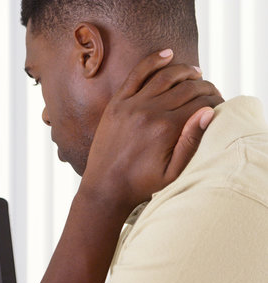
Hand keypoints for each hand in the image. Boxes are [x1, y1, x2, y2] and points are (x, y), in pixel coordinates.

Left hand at [82, 49, 222, 211]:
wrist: (105, 186)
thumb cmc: (142, 183)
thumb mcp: (174, 171)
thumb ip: (192, 142)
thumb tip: (208, 112)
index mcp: (165, 129)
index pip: (200, 104)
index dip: (215, 102)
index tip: (220, 105)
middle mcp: (148, 112)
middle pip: (186, 88)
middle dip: (204, 87)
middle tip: (211, 91)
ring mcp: (130, 105)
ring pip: (165, 76)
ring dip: (185, 71)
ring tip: (196, 73)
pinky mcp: (116, 103)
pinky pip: (136, 74)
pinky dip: (153, 61)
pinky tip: (167, 54)